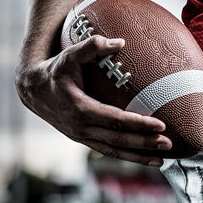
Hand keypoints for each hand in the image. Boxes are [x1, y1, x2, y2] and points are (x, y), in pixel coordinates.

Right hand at [15, 35, 171, 165]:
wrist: (34, 92)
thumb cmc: (55, 71)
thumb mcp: (70, 55)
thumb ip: (92, 46)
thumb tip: (120, 42)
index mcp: (79, 108)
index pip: (115, 119)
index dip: (138, 123)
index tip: (160, 125)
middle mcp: (81, 128)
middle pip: (118, 139)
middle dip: (144, 143)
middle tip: (168, 143)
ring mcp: (81, 137)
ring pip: (113, 151)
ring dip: (137, 156)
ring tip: (161, 160)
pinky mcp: (83, 139)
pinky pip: (107, 151)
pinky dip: (126, 156)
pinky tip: (143, 158)